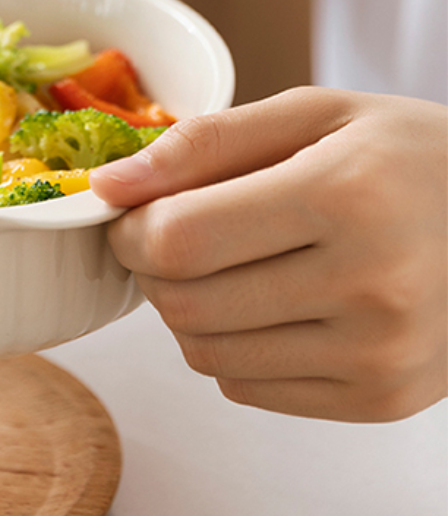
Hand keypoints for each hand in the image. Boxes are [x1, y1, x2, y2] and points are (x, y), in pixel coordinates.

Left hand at [90, 87, 447, 421]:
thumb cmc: (408, 158)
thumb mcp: (314, 115)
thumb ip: (203, 144)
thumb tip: (107, 186)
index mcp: (347, 197)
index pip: (179, 239)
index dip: (131, 230)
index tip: (134, 214)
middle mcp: (370, 286)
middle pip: (183, 304)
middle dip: (152, 270)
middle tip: (176, 236)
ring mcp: (379, 356)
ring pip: (205, 354)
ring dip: (187, 310)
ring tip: (230, 267)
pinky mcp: (379, 401)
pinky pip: (245, 387)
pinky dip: (232, 347)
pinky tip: (270, 305)